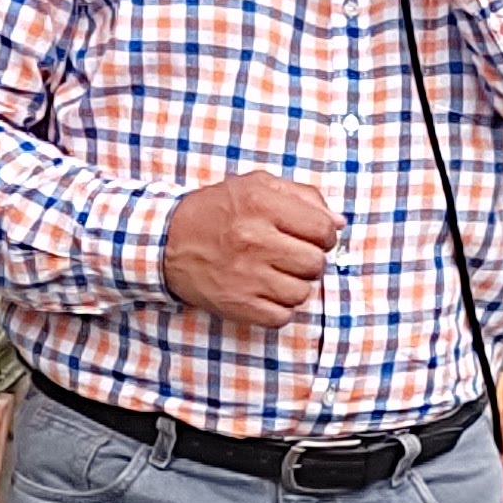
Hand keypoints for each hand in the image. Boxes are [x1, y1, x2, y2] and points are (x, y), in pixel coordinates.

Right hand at [164, 171, 342, 329]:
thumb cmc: (215, 211)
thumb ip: (302, 196)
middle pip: (315, 263)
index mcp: (262, 204)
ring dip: (294, 285)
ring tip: (274, 274)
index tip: (311, 237)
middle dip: (309, 261)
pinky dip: (278, 308)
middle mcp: (255, 239)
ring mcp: (246, 275)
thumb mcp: (255, 186)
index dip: (324, 236)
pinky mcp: (237, 304)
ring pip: (302, 292)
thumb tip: (338, 222)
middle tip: (290, 255)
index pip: (323, 230)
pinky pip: (282, 316)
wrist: (164, 242)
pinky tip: (264, 292)